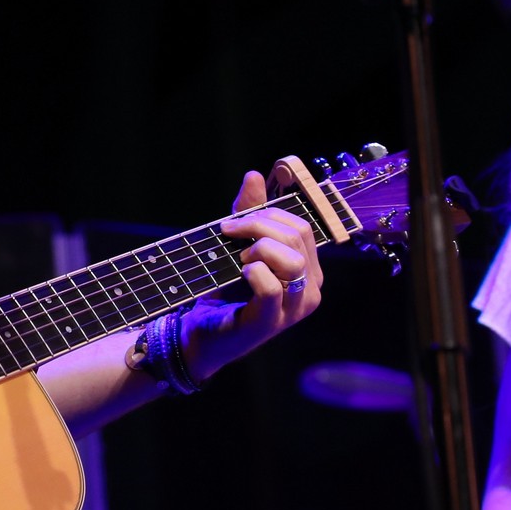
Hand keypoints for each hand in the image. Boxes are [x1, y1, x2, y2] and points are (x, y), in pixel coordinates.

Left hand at [181, 171, 322, 379]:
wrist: (201, 334)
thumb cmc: (225, 292)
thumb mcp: (238, 246)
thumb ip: (249, 213)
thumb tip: (254, 175)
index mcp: (309, 271)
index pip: (303, 228)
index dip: (269, 215)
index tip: (234, 221)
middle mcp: (310, 291)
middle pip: (297, 238)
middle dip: (259, 225)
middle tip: (229, 233)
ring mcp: (293, 310)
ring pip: (291, 261)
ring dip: (258, 249)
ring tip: (238, 258)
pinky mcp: (270, 323)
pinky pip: (270, 287)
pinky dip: (252, 273)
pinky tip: (240, 273)